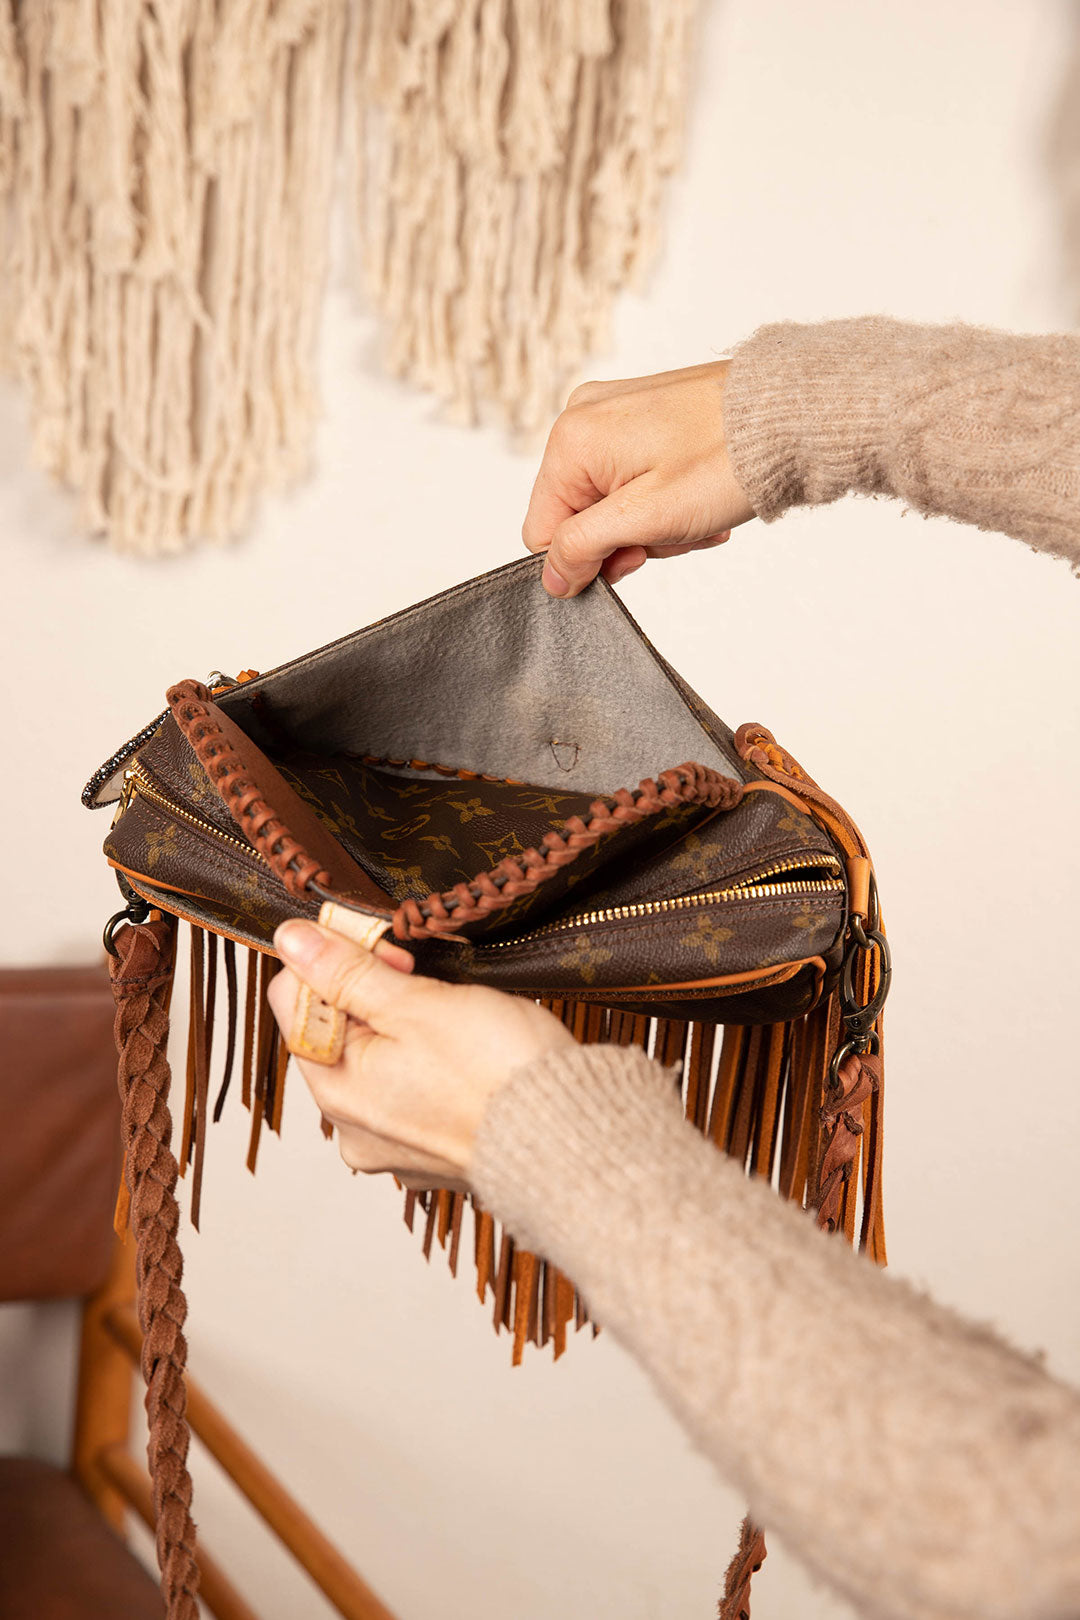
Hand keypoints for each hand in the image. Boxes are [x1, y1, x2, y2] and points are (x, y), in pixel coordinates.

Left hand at [267, 920, 574, 1189]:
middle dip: (374, 994)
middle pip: (334, 1033)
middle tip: (426, 979)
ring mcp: (393, 1146)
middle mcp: (354, 1129)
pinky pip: (411, 1091)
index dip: (336, 962)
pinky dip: (432, 1065)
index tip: (389, 953)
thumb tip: (292, 939)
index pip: (293, 1002)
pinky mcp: (432, 1152)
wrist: (573, 1141)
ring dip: (407, 1027)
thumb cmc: (500, 1074)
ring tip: (458, 1020)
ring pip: (377, 1061)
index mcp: (337, 1091)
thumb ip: (347, 972)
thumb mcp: (416, 1004)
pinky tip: (470, 1057)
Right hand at [522, 360, 754, 596]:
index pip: (544, 531)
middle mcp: (584, 416)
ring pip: (610, 500)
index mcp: (572, 439)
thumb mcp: (645, 519)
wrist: (791, 414)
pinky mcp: (643, 413)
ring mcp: (614, 411)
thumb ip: (584, 548)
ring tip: (696, 515)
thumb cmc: (726, 459)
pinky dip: (663, 499)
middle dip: (627, 538)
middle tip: (674, 534)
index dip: (587, 558)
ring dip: (652, 523)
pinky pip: (633, 476)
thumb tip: (551, 576)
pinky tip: (698, 500)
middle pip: (579, 514)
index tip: (637, 555)